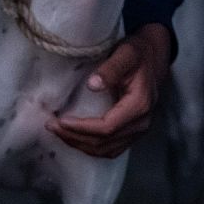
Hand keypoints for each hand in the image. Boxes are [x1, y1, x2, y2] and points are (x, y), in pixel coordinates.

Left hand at [46, 23, 172, 157]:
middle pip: (104, 143)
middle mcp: (141, 123)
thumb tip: (92, 85)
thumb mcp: (125, 54)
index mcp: (139, 106)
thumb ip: (111, 69)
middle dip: (74, 137)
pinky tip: (74, 137)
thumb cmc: (138, 53)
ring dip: (80, 144)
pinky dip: (91, 146)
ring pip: (106, 150)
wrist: (153, 57)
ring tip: (58, 133)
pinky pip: (111, 148)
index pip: (107, 127)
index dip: (81, 128)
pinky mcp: (133, 132)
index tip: (59, 121)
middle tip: (50, 126)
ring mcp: (138, 131)